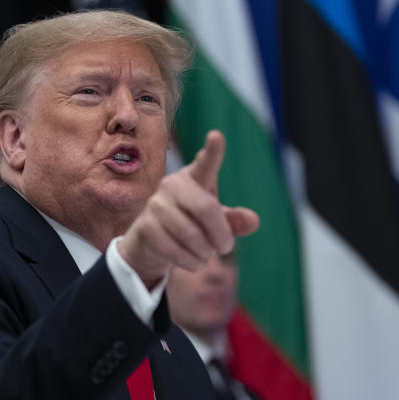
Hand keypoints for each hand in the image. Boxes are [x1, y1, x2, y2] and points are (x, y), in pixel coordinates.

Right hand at [117, 130, 258, 286]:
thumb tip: (253, 221)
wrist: (150, 245)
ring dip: (205, 251)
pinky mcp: (145, 226)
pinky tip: (195, 262)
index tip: (216, 136)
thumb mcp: (215, 223)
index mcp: (194, 179)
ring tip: (206, 255)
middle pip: (205, 207)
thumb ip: (234, 221)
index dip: (212, 152)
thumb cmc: (189, 225)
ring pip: (190, 233)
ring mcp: (155, 204)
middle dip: (220, 234)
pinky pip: (174, 249)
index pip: (205, 164)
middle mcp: (172, 185)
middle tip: (226, 247)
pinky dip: (191, 261)